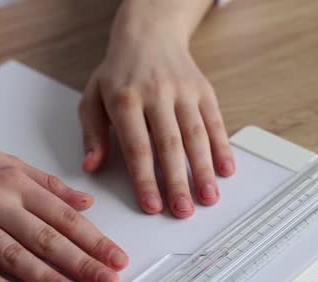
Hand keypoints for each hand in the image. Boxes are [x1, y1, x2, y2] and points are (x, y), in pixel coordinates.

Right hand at [0, 130, 128, 281]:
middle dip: (81, 262)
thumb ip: (47, 184)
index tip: (116, 257)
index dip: (93, 239)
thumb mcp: (4, 161)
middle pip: (45, 237)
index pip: (62, 216)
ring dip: (45, 277)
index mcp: (13, 182)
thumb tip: (86, 202)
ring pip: (12, 254)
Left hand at [79, 17, 234, 217]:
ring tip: (209, 198)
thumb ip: (92, 134)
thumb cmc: (118, 74)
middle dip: (178, 181)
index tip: (152, 206)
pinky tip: (226, 170)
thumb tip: (91, 166)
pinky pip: (214, 121)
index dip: (145, 179)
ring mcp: (183, 91)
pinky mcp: (203, 90)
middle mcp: (156, 94)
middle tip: (183, 211)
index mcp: (125, 99)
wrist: (148, 34)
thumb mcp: (93, 98)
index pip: (137, 147)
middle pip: (170, 145)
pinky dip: (222, 147)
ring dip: (204, 169)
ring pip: (196, 135)